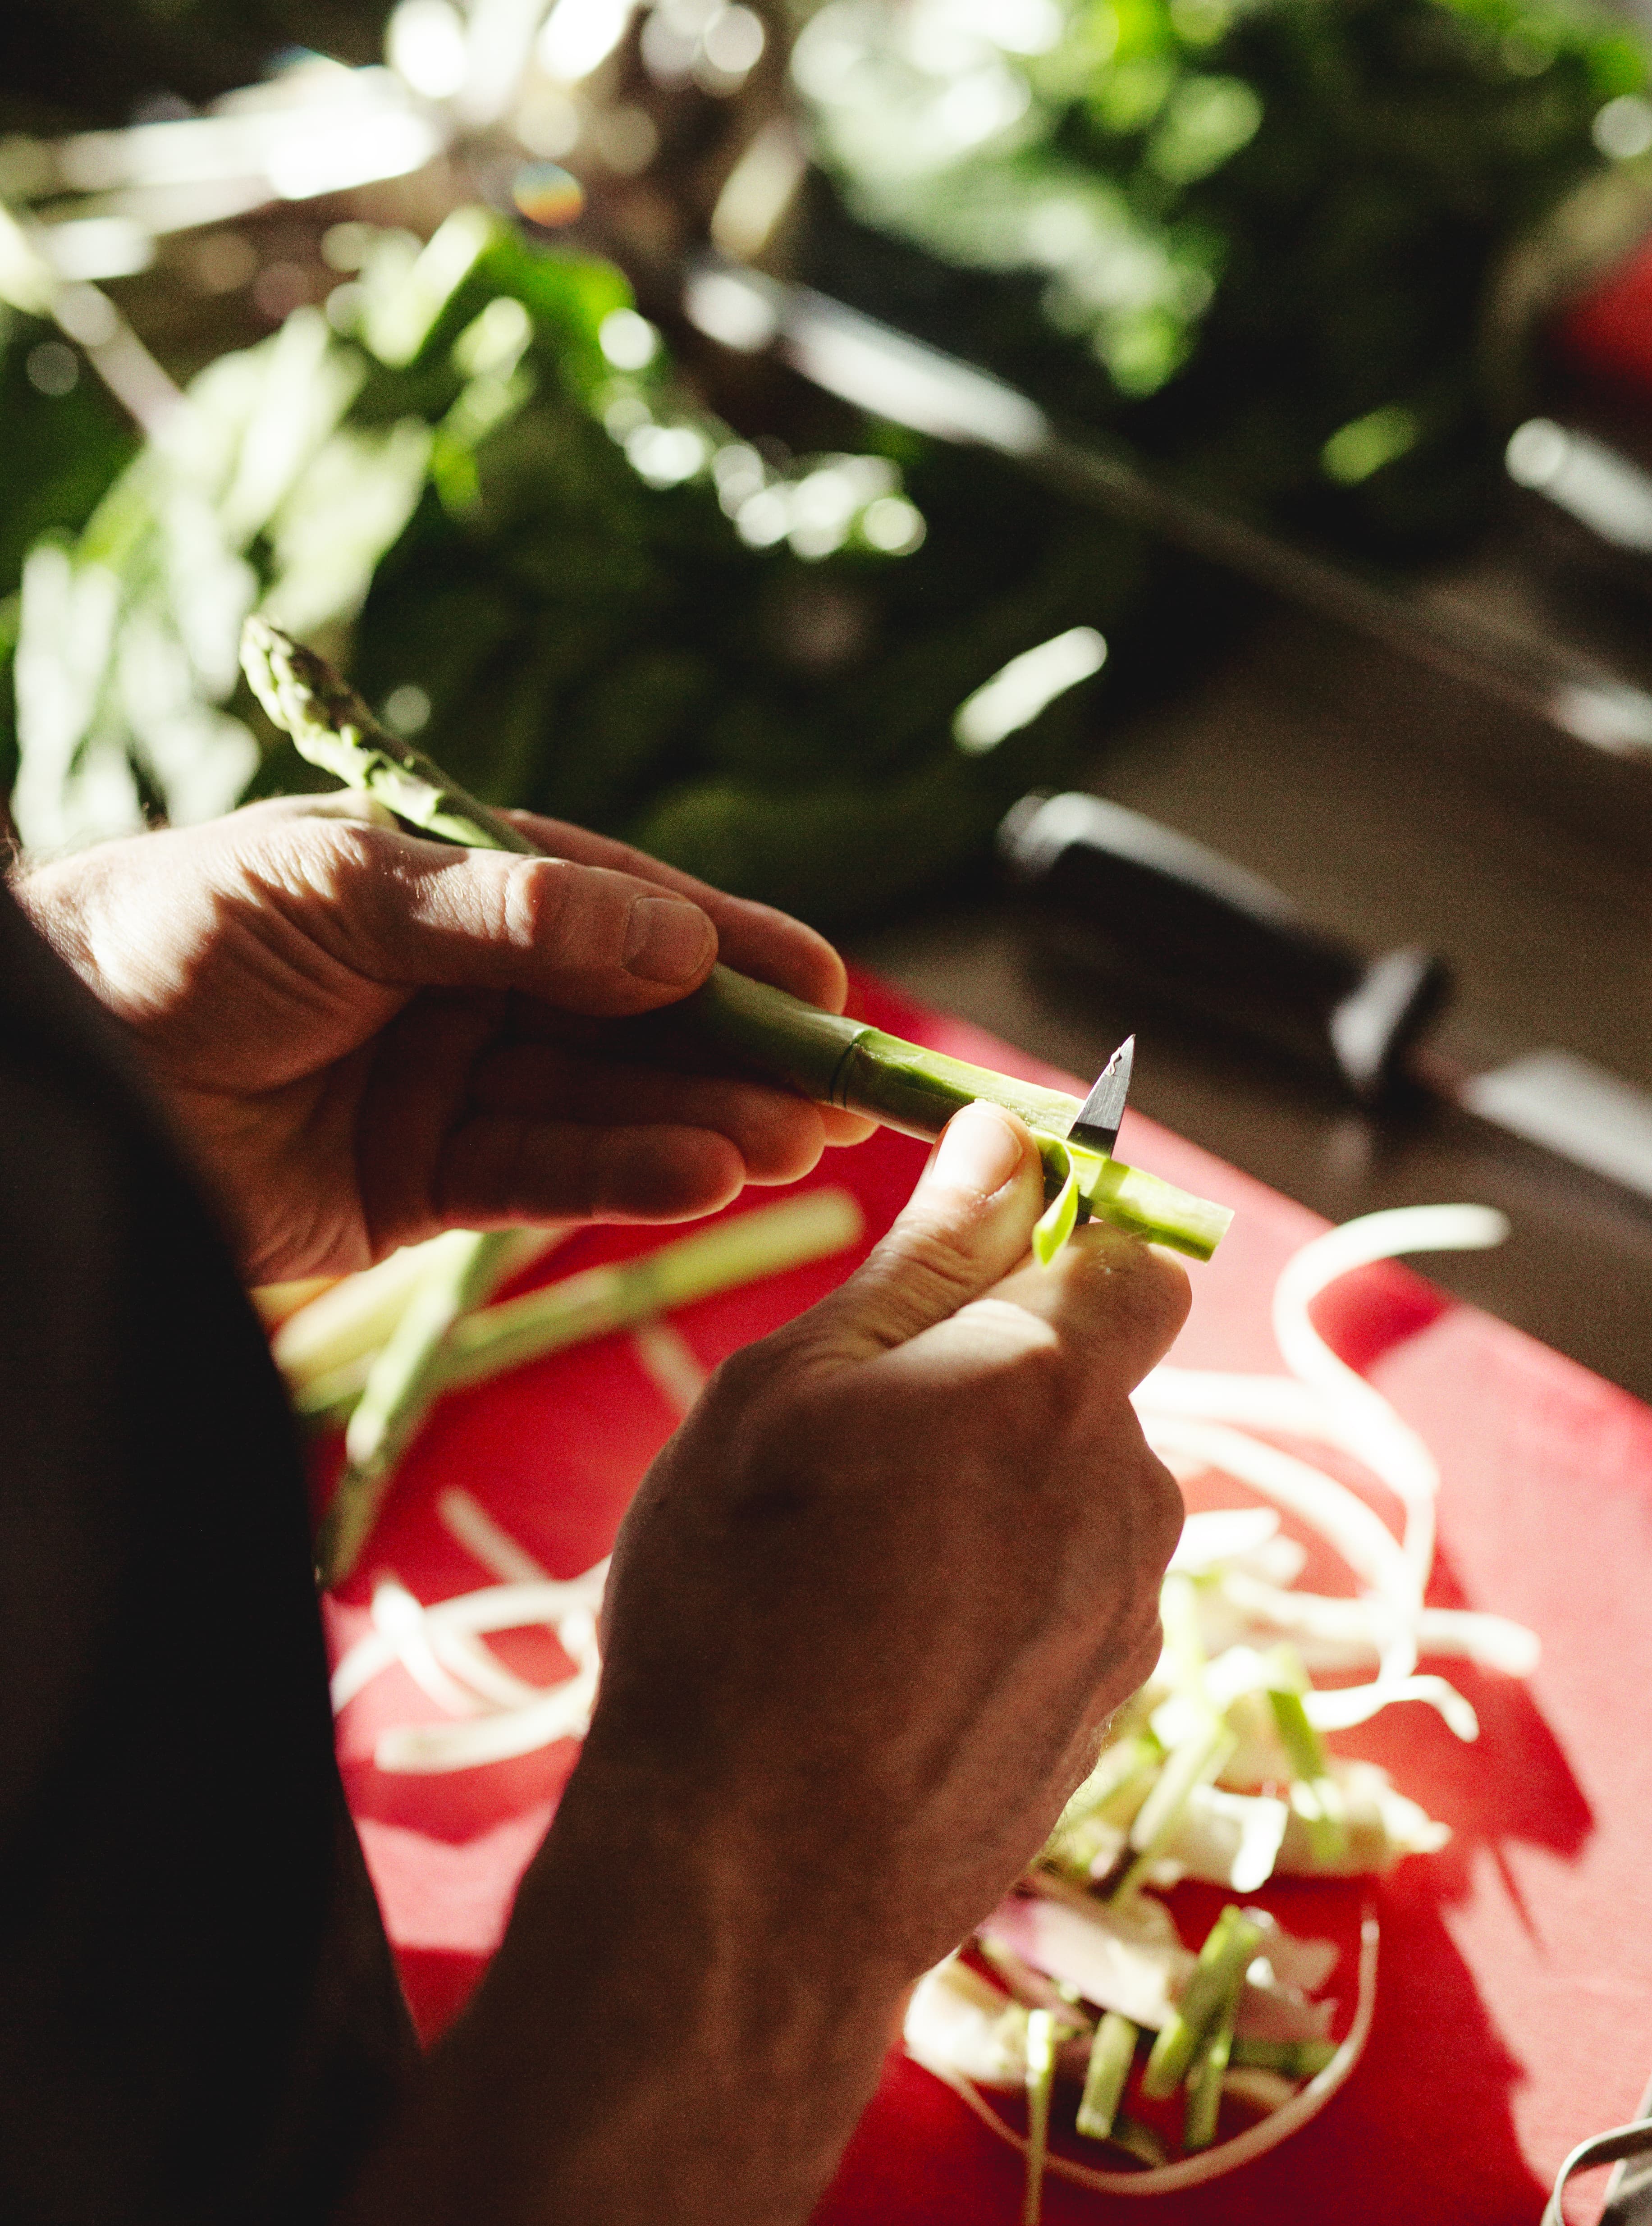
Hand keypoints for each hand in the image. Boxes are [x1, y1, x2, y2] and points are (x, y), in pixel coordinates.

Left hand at [15, 795, 873, 1284]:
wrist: (50, 1071)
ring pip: (605, 1104)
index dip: (730, 946)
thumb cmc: (171, 934)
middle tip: (842, 1089)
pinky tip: (703, 1174)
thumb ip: (509, 914)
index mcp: (450, 883)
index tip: (828, 984)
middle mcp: (465, 986)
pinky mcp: (419, 1187)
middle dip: (740, 1051)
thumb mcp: (341, 891)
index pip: (621, 910)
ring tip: (794, 1141)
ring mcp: (448, 1087)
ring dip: (702, 1121)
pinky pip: (543, 1179)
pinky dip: (623, 1178)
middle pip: (634, 1019)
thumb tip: (674, 936)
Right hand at [577, 1100, 1190, 1990]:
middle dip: (1000, 1393)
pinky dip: (1004, 1605)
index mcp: (1046, 1384)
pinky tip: (896, 1664)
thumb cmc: (737, 1607)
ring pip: (1078, 1502)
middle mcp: (1125, 1490)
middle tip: (855, 1462)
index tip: (967, 1278)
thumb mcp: (788, 1393)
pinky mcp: (1110, 1710)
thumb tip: (1005, 1140)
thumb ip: (922, 1260)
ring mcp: (1130, 1612)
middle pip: (1093, 1389)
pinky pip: (1070, 1604)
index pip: (1131, 1261)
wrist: (758, 1879)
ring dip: (997, 1506)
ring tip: (859, 1581)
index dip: (1062, 1251)